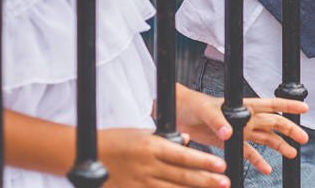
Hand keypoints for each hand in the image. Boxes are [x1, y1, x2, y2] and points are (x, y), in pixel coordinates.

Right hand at [98, 128, 228, 187]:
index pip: (184, 155)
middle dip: (206, 180)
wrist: (89, 154)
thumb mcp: (142, 133)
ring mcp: (140, 182)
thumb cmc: (116, 140)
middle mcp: (148, 166)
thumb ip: (166, 139)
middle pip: (182, 175)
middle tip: (225, 182)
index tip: (221, 164)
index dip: (204, 161)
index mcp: (152, 147)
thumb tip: (186, 141)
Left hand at [175, 86, 308, 173]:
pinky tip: (267, 168)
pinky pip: (248, 152)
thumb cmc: (192, 105)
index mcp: (243, 107)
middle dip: (289, 130)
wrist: (177, 113)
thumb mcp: (205, 111)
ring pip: (264, 138)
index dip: (287, 106)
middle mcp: (244, 118)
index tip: (304, 108)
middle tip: (303, 138)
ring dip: (279, 145)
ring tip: (292, 154)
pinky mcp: (229, 142)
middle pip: (273, 123)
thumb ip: (218, 122)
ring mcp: (239, 131)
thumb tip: (229, 133)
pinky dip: (258, 160)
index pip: (270, 105)